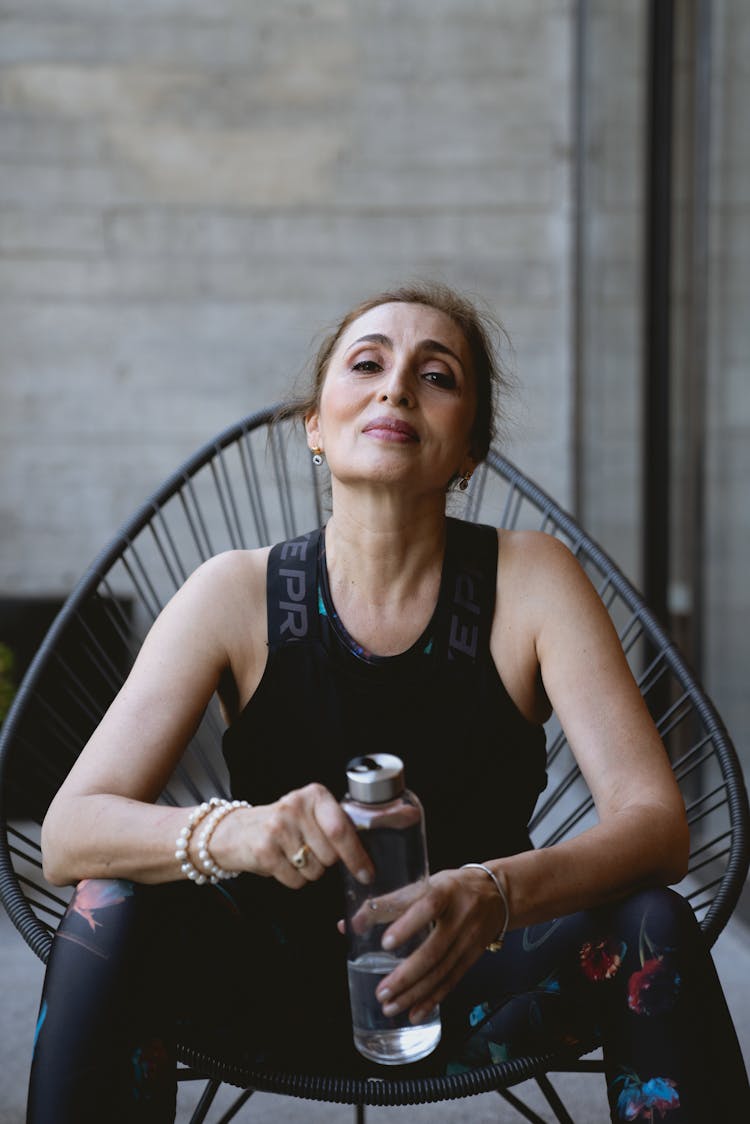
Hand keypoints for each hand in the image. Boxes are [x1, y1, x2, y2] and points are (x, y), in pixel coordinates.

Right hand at [216, 782, 373, 889]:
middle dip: (324, 862)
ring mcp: (278, 828)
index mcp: (314, 795)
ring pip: (315, 871)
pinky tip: (280, 862)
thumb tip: (371, 850)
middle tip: (307, 849)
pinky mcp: (265, 850)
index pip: (342, 829)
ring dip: (307, 872)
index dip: (357, 855)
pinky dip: (292, 879)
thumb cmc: (281, 825)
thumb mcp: (310, 814)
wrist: (235, 831)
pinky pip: (295, 881)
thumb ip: (337, 825)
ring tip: (291, 854)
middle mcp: (296, 807)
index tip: (366, 873)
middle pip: (330, 856)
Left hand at [371, 865, 507, 1023]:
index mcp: (445, 891)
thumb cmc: (452, 887)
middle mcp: (460, 917)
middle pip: (434, 950)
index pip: (427, 906)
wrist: (497, 893)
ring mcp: (468, 940)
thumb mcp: (425, 884)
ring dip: (415, 993)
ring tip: (391, 1006)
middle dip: (406, 975)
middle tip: (382, 991)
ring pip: (441, 971)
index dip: (407, 925)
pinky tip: (416, 1013)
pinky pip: (452, 981)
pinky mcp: (472, 957)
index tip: (386, 943)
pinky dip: (433, 999)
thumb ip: (388, 903)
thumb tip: (349, 924)